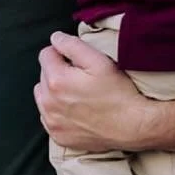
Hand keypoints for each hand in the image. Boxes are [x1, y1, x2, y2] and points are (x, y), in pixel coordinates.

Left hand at [36, 29, 152, 152]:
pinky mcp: (57, 136)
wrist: (131, 126)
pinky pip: (48, 118)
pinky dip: (57, 112)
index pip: (45, 55)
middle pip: (43, 76)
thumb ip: (72, 45)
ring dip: (54, 92)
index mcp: (56, 80)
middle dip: (58, 72)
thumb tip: (55, 38)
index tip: (76, 60)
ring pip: (42, 97)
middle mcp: (48, 103)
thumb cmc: (117, 92)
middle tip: (81, 78)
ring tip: (77, 94)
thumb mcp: (99, 61)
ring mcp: (51, 122)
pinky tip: (76, 111)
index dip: (61, 52)